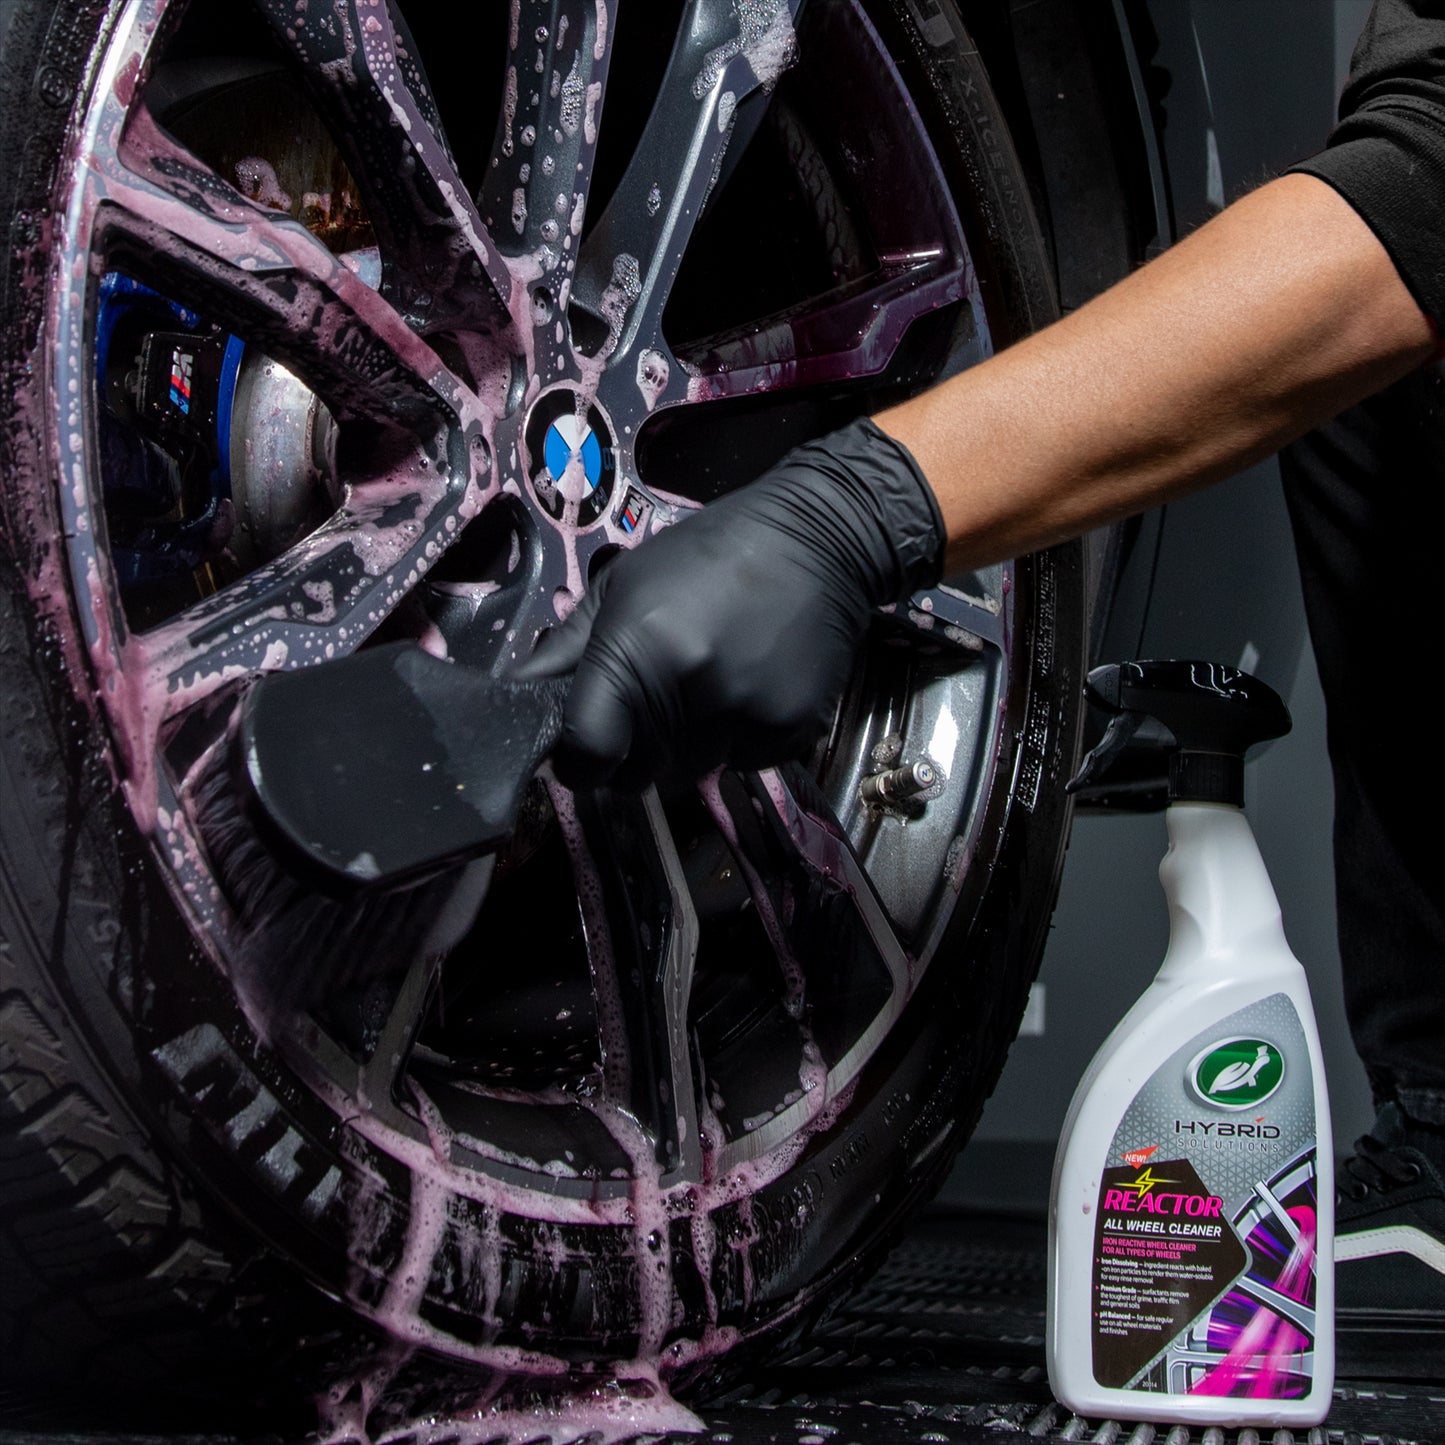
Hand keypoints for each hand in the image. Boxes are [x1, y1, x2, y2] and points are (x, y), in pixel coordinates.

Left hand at [517, 418, 943, 789]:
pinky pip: (743, 763)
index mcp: (637, 650)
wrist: (820, 538)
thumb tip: (519, 689)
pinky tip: (750, 688)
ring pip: (692, 772)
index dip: (578, 763)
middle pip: (639, 776)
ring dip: (689, 746)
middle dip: (636, 754)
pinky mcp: (791, 729)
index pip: (588, 751)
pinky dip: (739, 741)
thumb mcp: (626, 583)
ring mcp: (744, 715)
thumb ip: (571, 647)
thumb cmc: (709, 554)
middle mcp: (689, 691)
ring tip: (709, 687)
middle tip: (656, 705)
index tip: (585, 752)